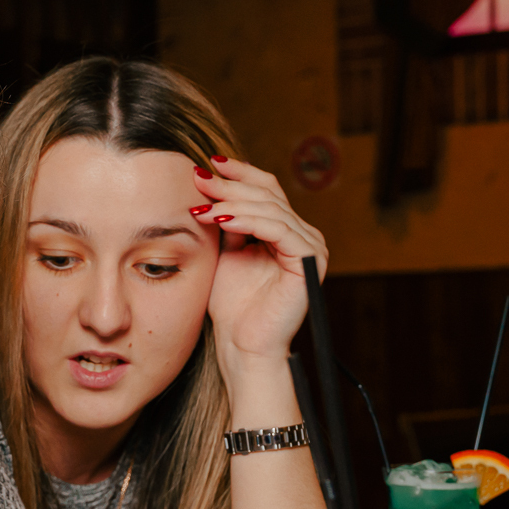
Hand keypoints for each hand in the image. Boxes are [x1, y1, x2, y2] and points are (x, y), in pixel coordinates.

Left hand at [193, 155, 329, 377]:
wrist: (242, 344)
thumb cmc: (232, 306)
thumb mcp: (224, 252)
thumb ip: (225, 221)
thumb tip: (208, 183)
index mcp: (286, 231)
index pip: (266, 190)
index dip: (239, 174)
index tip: (207, 163)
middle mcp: (303, 235)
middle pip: (268, 195)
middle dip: (230, 185)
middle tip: (198, 179)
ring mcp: (310, 247)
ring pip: (272, 209)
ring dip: (233, 202)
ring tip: (203, 205)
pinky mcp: (309, 261)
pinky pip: (278, 229)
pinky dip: (248, 221)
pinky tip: (222, 220)